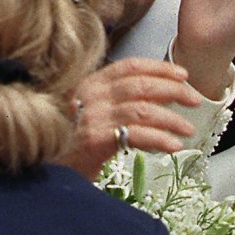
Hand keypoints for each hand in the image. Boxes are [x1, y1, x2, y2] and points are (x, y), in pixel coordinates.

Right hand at [54, 58, 202, 178]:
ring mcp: (92, 116)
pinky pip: (137, 135)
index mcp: (90, 84)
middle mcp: (91, 95)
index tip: (182, 74)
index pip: (129, 66)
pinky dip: (160, 139)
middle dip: (173, 90)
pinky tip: (173, 146)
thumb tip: (153, 97)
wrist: (40, 168)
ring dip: (171, 118)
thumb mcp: (86, 112)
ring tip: (187, 129)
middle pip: (141, 85)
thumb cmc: (65, 142)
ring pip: (143, 109)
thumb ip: (112, 101)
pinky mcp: (96, 139)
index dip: (159, 68)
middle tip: (194, 100)